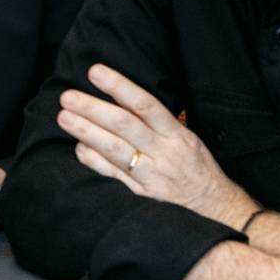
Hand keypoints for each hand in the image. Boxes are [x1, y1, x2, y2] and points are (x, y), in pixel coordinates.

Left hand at [58, 63, 259, 227]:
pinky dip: (93, 161)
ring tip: (64, 118)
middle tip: (68, 97)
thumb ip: (158, 122)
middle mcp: (164, 153)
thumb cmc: (196, 167)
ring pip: (114, 150)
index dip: (119, 86)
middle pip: (124, 126)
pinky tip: (79, 148)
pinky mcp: (141, 196)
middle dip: (93, 109)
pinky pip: (112, 176)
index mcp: (176, 134)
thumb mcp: (187, 138)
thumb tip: (122, 99)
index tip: (95, 72)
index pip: (145, 104)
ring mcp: (152, 176)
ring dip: (86, 132)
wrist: (215, 207)